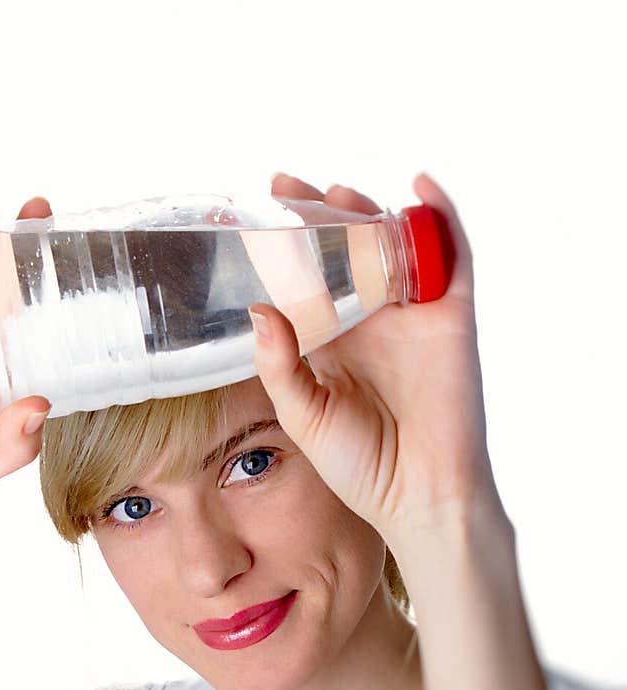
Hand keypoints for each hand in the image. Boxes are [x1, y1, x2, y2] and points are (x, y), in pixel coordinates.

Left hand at [250, 171, 503, 553]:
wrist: (418, 495)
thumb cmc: (360, 465)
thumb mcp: (303, 415)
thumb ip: (279, 365)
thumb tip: (259, 308)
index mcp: (333, 341)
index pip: (304, 280)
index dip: (280, 247)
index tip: (244, 215)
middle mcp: (371, 320)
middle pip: (345, 250)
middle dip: (317, 216)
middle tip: (283, 189)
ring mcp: (412, 315)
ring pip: (390, 244)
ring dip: (367, 212)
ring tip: (336, 191)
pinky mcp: (451, 316)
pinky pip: (452, 255)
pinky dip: (441, 217)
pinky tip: (419, 188)